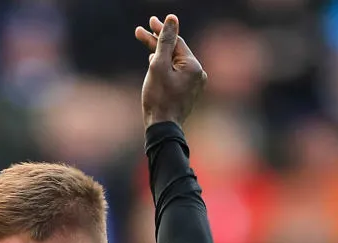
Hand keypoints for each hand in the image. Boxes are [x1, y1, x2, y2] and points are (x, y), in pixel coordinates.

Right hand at [135, 14, 205, 129]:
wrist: (162, 128)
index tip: (149, 22)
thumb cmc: (158, 98)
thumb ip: (164, 41)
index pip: (176, 42)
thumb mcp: (158, 66)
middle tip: (140, 32)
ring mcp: (193, 84)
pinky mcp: (187, 91)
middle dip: (157, 42)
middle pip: (175, 52)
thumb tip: (172, 19)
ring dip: (159, 54)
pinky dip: (164, 67)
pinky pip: (175, 73)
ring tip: (145, 44)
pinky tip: (153, 62)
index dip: (161, 31)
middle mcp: (198, 74)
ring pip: (174, 63)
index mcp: (193, 66)